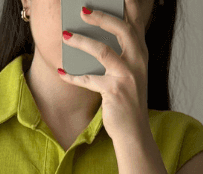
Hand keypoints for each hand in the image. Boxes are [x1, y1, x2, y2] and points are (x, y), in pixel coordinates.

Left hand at [59, 1, 149, 143]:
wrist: (134, 132)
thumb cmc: (127, 100)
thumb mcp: (128, 73)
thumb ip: (118, 53)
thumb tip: (94, 35)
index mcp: (141, 52)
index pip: (136, 20)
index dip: (127, 3)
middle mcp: (138, 60)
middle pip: (121, 29)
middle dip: (101, 16)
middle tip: (81, 9)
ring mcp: (127, 76)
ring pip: (103, 51)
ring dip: (82, 42)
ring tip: (65, 34)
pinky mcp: (115, 92)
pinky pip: (89, 80)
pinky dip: (73, 76)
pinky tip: (60, 72)